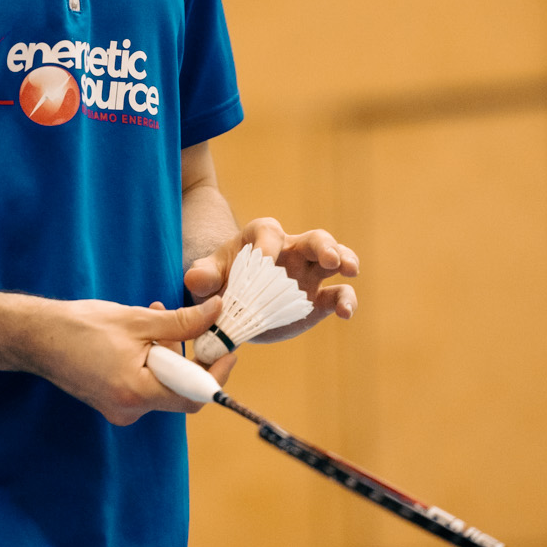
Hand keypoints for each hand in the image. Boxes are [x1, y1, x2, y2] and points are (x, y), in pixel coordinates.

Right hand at [26, 295, 239, 424]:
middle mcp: (130, 410)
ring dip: (168, 354)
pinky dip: (151, 361)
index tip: (228, 349)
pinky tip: (140, 336)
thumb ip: (181, 322)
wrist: (37, 337)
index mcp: (137, 392)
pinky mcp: (113, 402)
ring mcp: (120, 409)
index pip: (193, 395)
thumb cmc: (81, 327)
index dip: (216, 373)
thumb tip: (216, 313)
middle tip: (191, 326)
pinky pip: (145, 385)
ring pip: (163, 385)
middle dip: (189, 358)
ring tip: (155, 320)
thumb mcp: (137, 320)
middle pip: (180, 391)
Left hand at [184, 218, 358, 342]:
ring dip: (345, 261)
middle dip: (324, 245)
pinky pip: (337, 294)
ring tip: (349, 271)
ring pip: (334, 258)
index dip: (267, 246)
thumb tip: (196, 277)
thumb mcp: (207, 278)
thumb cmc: (219, 282)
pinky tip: (345, 313)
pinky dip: (345, 300)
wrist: (232, 305)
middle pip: (313, 238)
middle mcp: (291, 250)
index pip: (268, 233)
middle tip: (330, 257)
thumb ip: (202, 275)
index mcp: (261, 239)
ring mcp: (308, 273)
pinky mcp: (317, 298)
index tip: (265, 262)